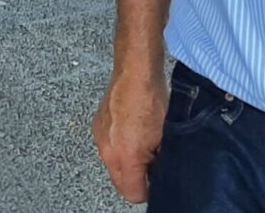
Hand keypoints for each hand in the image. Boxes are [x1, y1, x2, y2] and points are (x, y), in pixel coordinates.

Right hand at [93, 72, 168, 203]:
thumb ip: (161, 159)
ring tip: (145, 141)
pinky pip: (109, 145)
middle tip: (154, 161)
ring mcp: (100, 137)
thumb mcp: (166, 135)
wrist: (136, 69)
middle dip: (138, 176)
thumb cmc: (151, 96)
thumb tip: (162, 170)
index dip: (150, 190)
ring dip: (128, 159)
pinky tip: (134, 128)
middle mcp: (108, 151)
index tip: (157, 182)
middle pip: (121, 181)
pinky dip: (120, 143)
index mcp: (125, 158)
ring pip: (114, 163)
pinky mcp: (98, 125)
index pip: (134, 194)